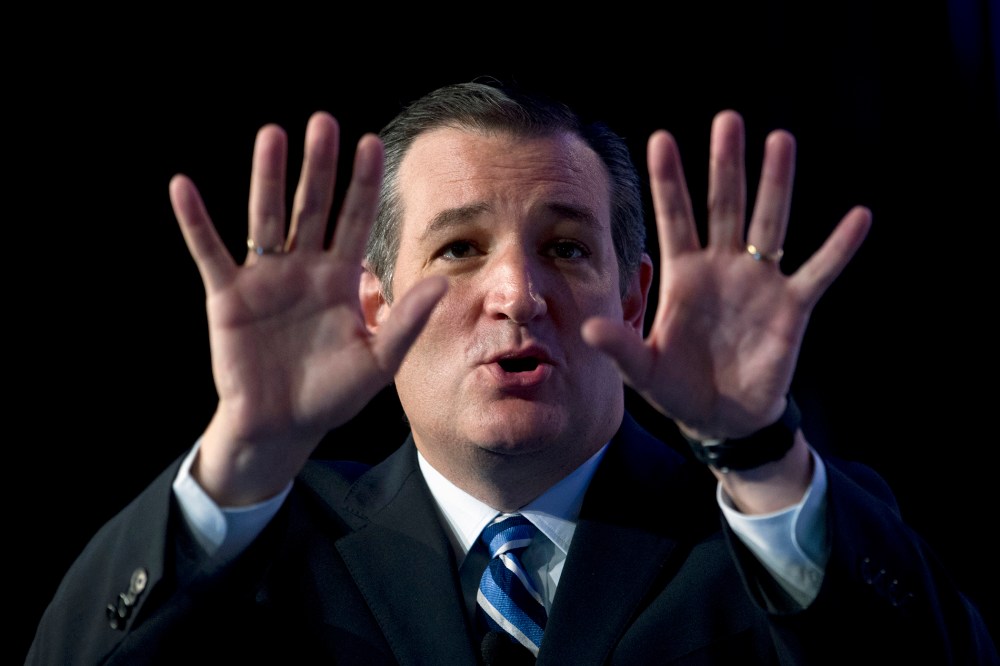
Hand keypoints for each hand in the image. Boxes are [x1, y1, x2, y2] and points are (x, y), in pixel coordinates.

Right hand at [169, 112, 445, 503]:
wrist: (282, 426)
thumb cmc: (331, 395)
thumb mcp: (377, 361)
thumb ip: (404, 321)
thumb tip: (441, 283)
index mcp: (341, 280)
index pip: (355, 221)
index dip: (363, 184)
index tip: (372, 143)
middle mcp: (304, 269)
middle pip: (312, 207)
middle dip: (318, 167)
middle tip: (323, 123)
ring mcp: (265, 279)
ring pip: (266, 218)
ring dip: (267, 178)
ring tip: (272, 135)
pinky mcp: (228, 297)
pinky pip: (210, 253)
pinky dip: (196, 222)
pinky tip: (183, 187)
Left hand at [583, 110, 870, 440]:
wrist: (721, 418)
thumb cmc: (677, 387)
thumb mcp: (643, 370)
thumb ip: (621, 346)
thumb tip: (589, 328)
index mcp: (684, 274)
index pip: (674, 217)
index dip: (668, 181)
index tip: (660, 139)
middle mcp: (722, 267)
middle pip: (724, 206)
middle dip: (725, 165)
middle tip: (727, 121)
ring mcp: (759, 282)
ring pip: (770, 223)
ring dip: (776, 184)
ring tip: (780, 140)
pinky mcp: (791, 307)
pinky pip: (818, 272)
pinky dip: (838, 248)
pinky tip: (859, 217)